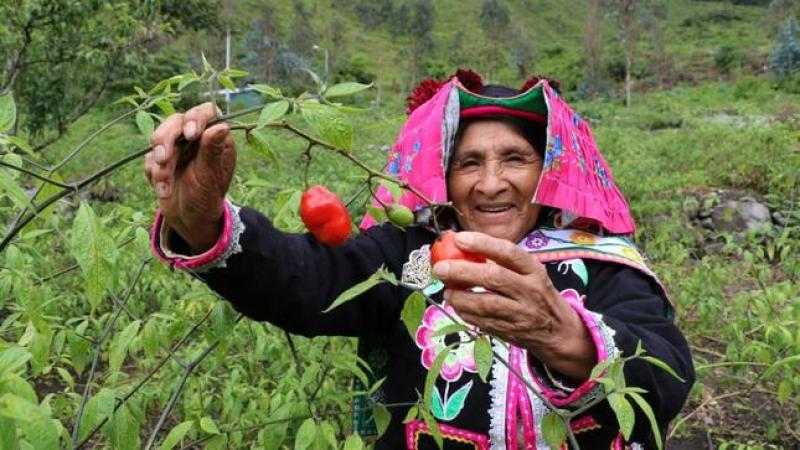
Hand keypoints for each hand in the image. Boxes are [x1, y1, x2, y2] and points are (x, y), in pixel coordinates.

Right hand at [143, 102, 235, 252]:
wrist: (188, 221)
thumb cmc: (206, 199)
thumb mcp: (210, 177)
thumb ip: (212, 150)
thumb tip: (221, 126)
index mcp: (216, 139)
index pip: (206, 112)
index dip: (196, 118)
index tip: (190, 134)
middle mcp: (197, 138)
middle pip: (176, 121)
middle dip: (167, 140)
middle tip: (163, 159)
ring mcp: (178, 147)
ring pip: (160, 138)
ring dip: (160, 163)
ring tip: (164, 186)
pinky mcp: (161, 158)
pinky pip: (150, 157)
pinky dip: (154, 173)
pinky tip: (163, 190)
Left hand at [432, 231, 595, 379]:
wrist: (559, 332)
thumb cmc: (538, 294)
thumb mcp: (530, 273)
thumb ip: (502, 261)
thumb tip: (461, 246)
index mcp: (533, 270)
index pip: (508, 252)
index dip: (482, 243)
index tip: (459, 238)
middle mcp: (529, 290)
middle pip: (493, 277)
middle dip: (462, 271)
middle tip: (440, 268)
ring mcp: (520, 313)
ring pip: (485, 303)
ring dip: (460, 297)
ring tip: (447, 291)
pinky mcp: (510, 331)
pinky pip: (482, 321)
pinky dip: (465, 313)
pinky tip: (457, 306)